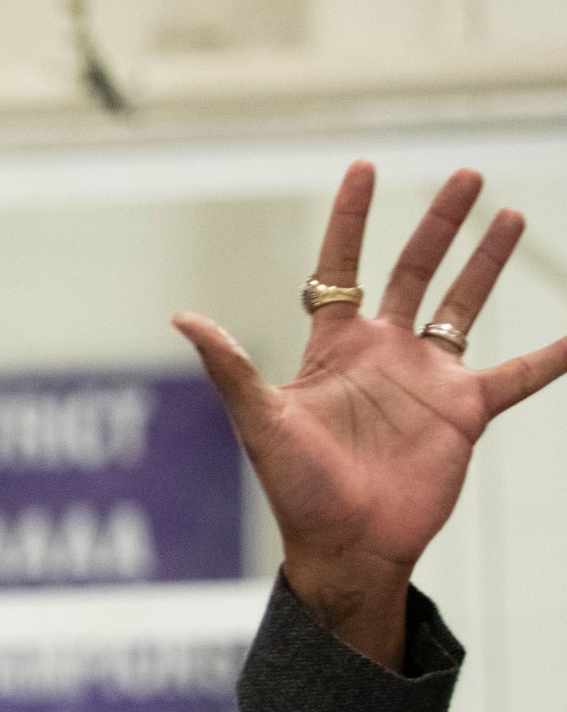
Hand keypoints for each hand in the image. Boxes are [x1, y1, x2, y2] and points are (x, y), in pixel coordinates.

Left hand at [174, 162, 566, 670]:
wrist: (345, 544)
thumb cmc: (296, 487)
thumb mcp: (260, 421)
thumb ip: (230, 366)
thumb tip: (183, 317)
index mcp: (334, 346)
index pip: (342, 266)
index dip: (351, 218)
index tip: (364, 168)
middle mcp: (384, 352)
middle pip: (413, 269)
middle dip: (439, 223)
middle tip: (466, 175)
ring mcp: (427, 378)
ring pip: (463, 304)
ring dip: (487, 262)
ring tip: (510, 214)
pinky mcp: (465, 411)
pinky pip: (520, 374)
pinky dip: (552, 355)